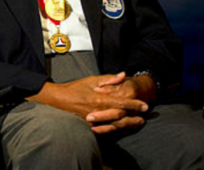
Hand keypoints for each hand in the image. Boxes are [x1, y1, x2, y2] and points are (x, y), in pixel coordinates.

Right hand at [28, 72, 148, 133]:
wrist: (59, 99)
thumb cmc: (75, 88)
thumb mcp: (91, 80)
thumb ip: (108, 79)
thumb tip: (122, 75)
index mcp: (98, 99)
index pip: (121, 102)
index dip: (134, 104)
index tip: (144, 105)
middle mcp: (97, 111)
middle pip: (121, 116)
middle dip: (134, 115)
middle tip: (144, 114)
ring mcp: (93, 120)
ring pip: (115, 124)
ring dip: (129, 123)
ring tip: (138, 122)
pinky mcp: (90, 126)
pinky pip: (106, 129)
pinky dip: (117, 128)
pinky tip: (123, 126)